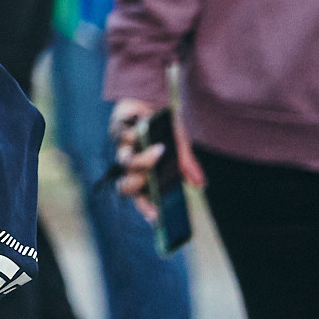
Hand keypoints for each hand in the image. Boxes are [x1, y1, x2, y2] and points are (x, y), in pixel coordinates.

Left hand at [108, 100, 201, 220]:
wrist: (152, 102)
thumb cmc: (165, 130)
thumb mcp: (180, 147)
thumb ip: (187, 165)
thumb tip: (200, 185)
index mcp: (145, 174)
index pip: (141, 197)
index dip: (144, 208)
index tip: (155, 216)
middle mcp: (131, 165)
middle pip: (125, 186)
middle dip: (137, 185)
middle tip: (151, 178)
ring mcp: (123, 148)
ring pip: (124, 162)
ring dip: (141, 160)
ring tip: (159, 151)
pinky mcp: (118, 130)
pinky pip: (122, 137)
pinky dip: (136, 134)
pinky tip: (146, 129)